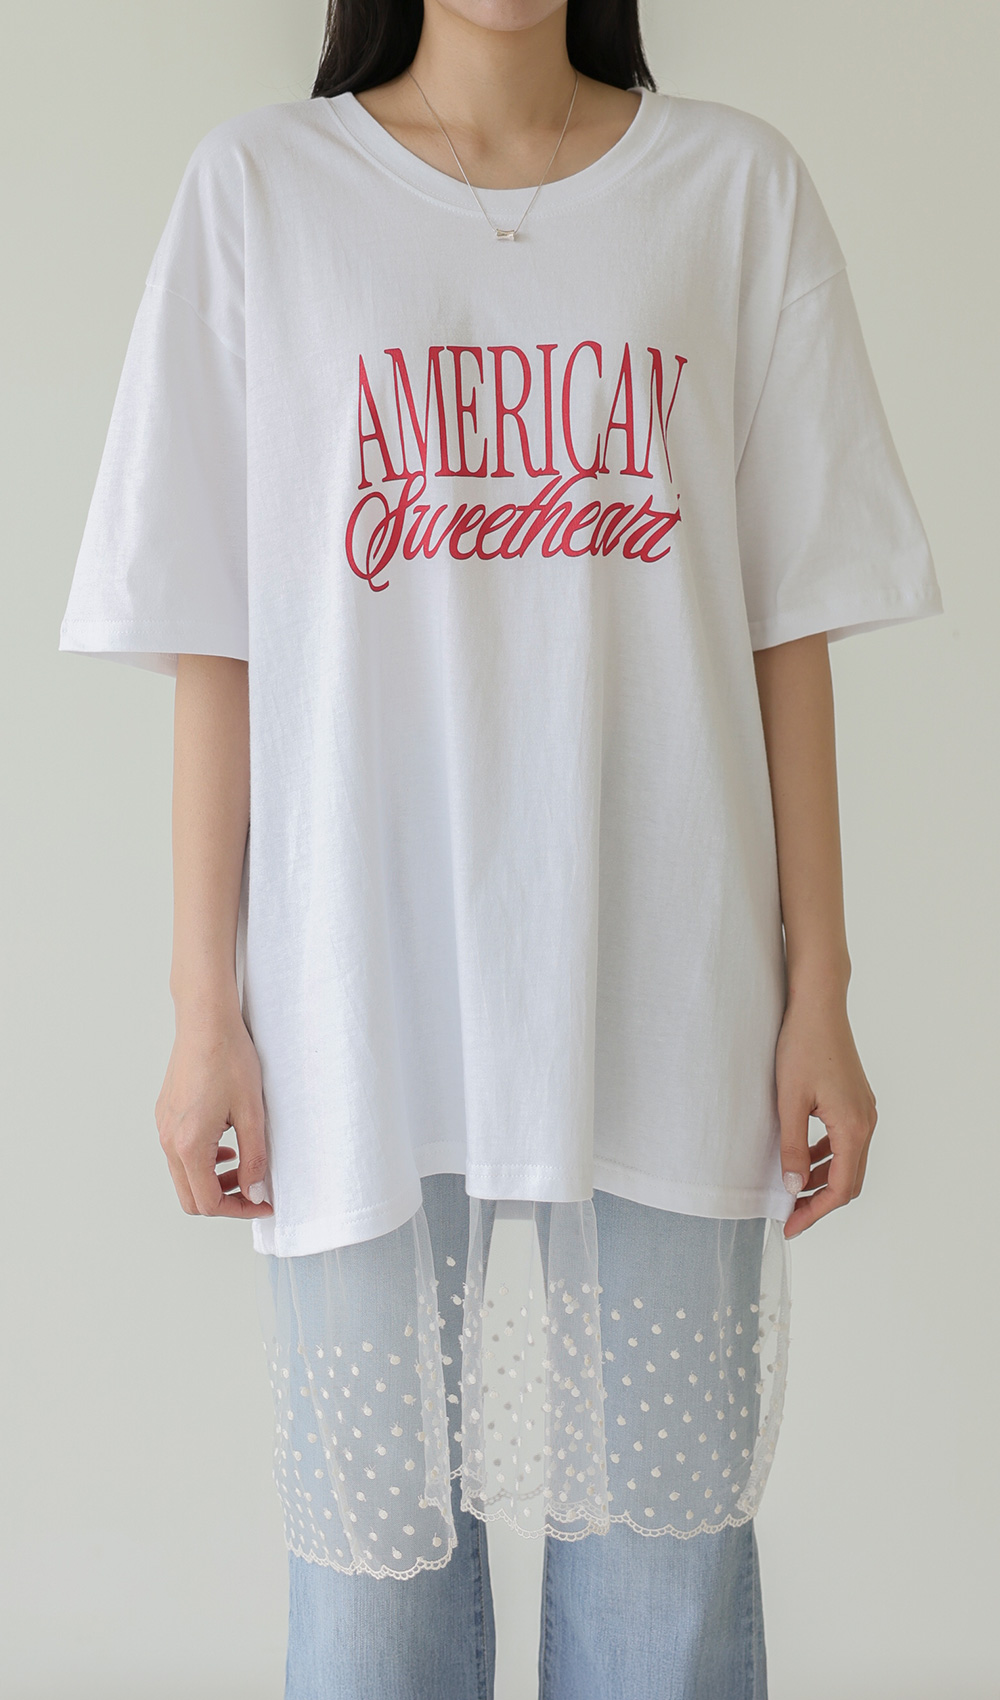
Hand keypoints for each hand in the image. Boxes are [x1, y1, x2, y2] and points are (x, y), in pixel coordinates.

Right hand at [155, 1008, 272, 1218]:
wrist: (205, 1021)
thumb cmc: (229, 1058)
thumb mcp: (252, 1112)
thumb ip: (254, 1157)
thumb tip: (254, 1190)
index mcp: (189, 1145)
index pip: (209, 1202)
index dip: (240, 1209)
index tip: (264, 1201)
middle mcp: (170, 1141)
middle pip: (190, 1198)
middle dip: (224, 1200)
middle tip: (254, 1189)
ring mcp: (164, 1128)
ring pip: (183, 1176)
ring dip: (212, 1181)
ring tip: (243, 1165)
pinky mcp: (165, 1115)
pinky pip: (178, 1154)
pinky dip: (202, 1161)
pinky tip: (225, 1144)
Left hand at [775, 991, 876, 1238]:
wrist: (818, 1006)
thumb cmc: (802, 1046)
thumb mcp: (789, 1101)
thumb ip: (793, 1148)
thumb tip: (794, 1188)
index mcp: (853, 1127)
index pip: (840, 1188)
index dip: (815, 1212)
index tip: (790, 1225)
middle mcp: (866, 1123)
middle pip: (849, 1181)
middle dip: (819, 1203)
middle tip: (789, 1216)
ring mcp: (864, 1111)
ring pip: (848, 1162)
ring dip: (822, 1180)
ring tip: (792, 1192)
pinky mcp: (855, 1101)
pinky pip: (845, 1142)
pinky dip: (826, 1158)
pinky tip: (803, 1158)